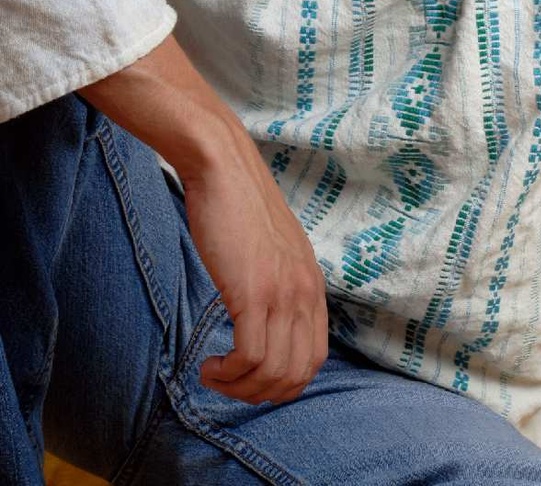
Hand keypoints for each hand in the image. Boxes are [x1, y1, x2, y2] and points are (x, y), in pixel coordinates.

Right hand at [80, 35, 328, 405]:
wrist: (223, 166)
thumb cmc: (238, 204)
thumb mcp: (273, 248)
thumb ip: (279, 281)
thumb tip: (267, 317)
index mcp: (312, 283)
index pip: (315, 358)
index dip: (283, 381)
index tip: (249, 377)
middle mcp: (305, 291)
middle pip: (298, 374)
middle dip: (261, 393)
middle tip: (228, 382)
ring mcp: (283, 292)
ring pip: (273, 372)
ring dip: (239, 388)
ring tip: (214, 374)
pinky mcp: (253, 291)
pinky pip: (250, 357)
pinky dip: (228, 373)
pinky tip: (208, 364)